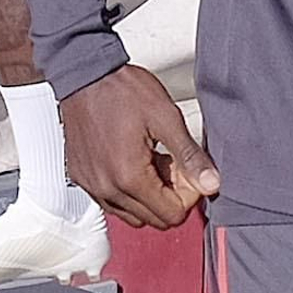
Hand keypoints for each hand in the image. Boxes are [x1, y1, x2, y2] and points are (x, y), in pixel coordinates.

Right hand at [61, 66, 219, 230]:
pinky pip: (111, 202)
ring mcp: (91, 185)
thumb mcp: (166, 117)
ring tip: (153, 161)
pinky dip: (127, 190)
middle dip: (170, 197)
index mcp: (129, 177)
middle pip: (152, 219)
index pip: (170, 215)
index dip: (187, 195)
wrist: (85, 73)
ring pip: (131, 214)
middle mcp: (106, 189)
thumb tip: (210, 182)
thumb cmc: (121, 89)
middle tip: (174, 164)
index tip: (188, 171)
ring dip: (148, 196)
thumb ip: (190, 155)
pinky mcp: (81, 178)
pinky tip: (133, 161)